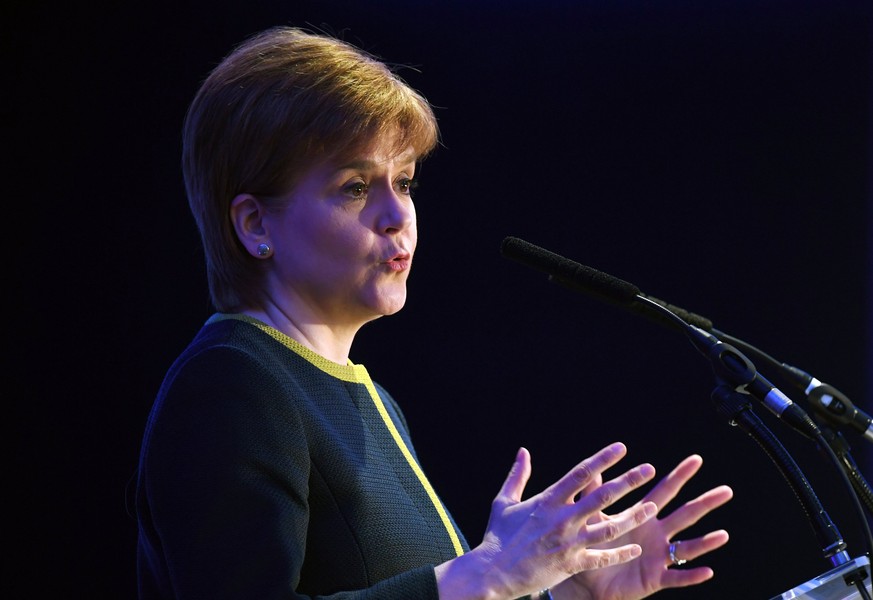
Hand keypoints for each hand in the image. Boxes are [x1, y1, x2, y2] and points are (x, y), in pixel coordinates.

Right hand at [435, 442, 659, 599]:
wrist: (493, 572)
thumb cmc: (497, 536)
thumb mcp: (503, 501)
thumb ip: (518, 476)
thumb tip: (523, 451)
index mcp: (548, 500)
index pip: (581, 473)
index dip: (603, 459)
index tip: (622, 448)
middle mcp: (562, 519)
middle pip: (603, 496)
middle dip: (628, 481)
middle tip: (649, 469)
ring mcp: (569, 542)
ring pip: (610, 528)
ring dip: (634, 517)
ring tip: (653, 507)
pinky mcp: (571, 564)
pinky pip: (601, 558)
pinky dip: (620, 554)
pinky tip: (637, 548)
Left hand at [551, 454, 732, 599]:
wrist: (587, 582)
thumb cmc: (592, 547)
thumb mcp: (593, 518)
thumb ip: (595, 494)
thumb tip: (592, 466)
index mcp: (642, 516)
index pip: (665, 491)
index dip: (680, 475)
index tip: (696, 460)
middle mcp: (656, 534)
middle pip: (685, 515)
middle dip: (705, 502)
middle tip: (727, 490)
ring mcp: (658, 556)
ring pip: (687, 547)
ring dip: (706, 542)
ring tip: (723, 535)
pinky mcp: (655, 578)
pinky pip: (677, 577)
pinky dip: (692, 575)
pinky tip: (707, 571)